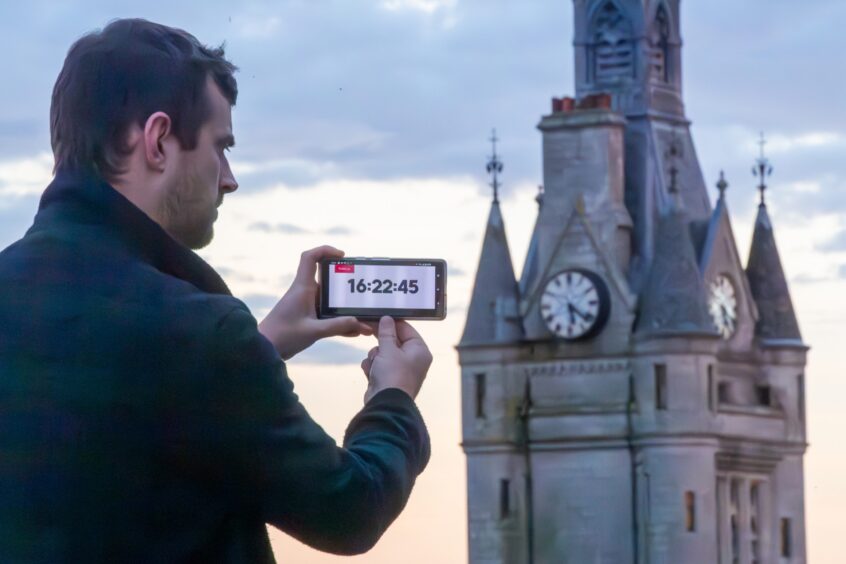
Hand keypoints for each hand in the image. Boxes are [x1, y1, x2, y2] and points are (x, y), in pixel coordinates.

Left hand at [258, 245, 372, 359]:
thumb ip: (337, 326)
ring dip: (345, 307)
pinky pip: (327, 314)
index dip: (325, 250)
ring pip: (330, 300)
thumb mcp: (313, 331)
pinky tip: (354, 331)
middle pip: (327, 279)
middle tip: (361, 292)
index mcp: (302, 288)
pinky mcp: (307, 317)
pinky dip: (340, 321)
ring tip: (363, 318)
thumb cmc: (282, 336)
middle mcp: (304, 293)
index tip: (342, 256)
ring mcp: (306, 305)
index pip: (310, 258)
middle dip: (345, 285)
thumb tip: (361, 323)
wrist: (264, 350)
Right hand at [360, 316, 431, 403]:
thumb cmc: (392, 375)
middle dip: (381, 343)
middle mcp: (413, 360)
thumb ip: (386, 333)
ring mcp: (400, 370)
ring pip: (383, 353)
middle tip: (369, 332)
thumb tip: (387, 319)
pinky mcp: (389, 378)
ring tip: (376, 364)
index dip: (392, 323)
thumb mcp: (388, 349)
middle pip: (393, 341)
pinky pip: (378, 365)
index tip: (378, 317)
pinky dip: (372, 368)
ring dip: (375, 356)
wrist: (385, 404)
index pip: (406, 329)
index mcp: (419, 351)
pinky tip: (371, 373)